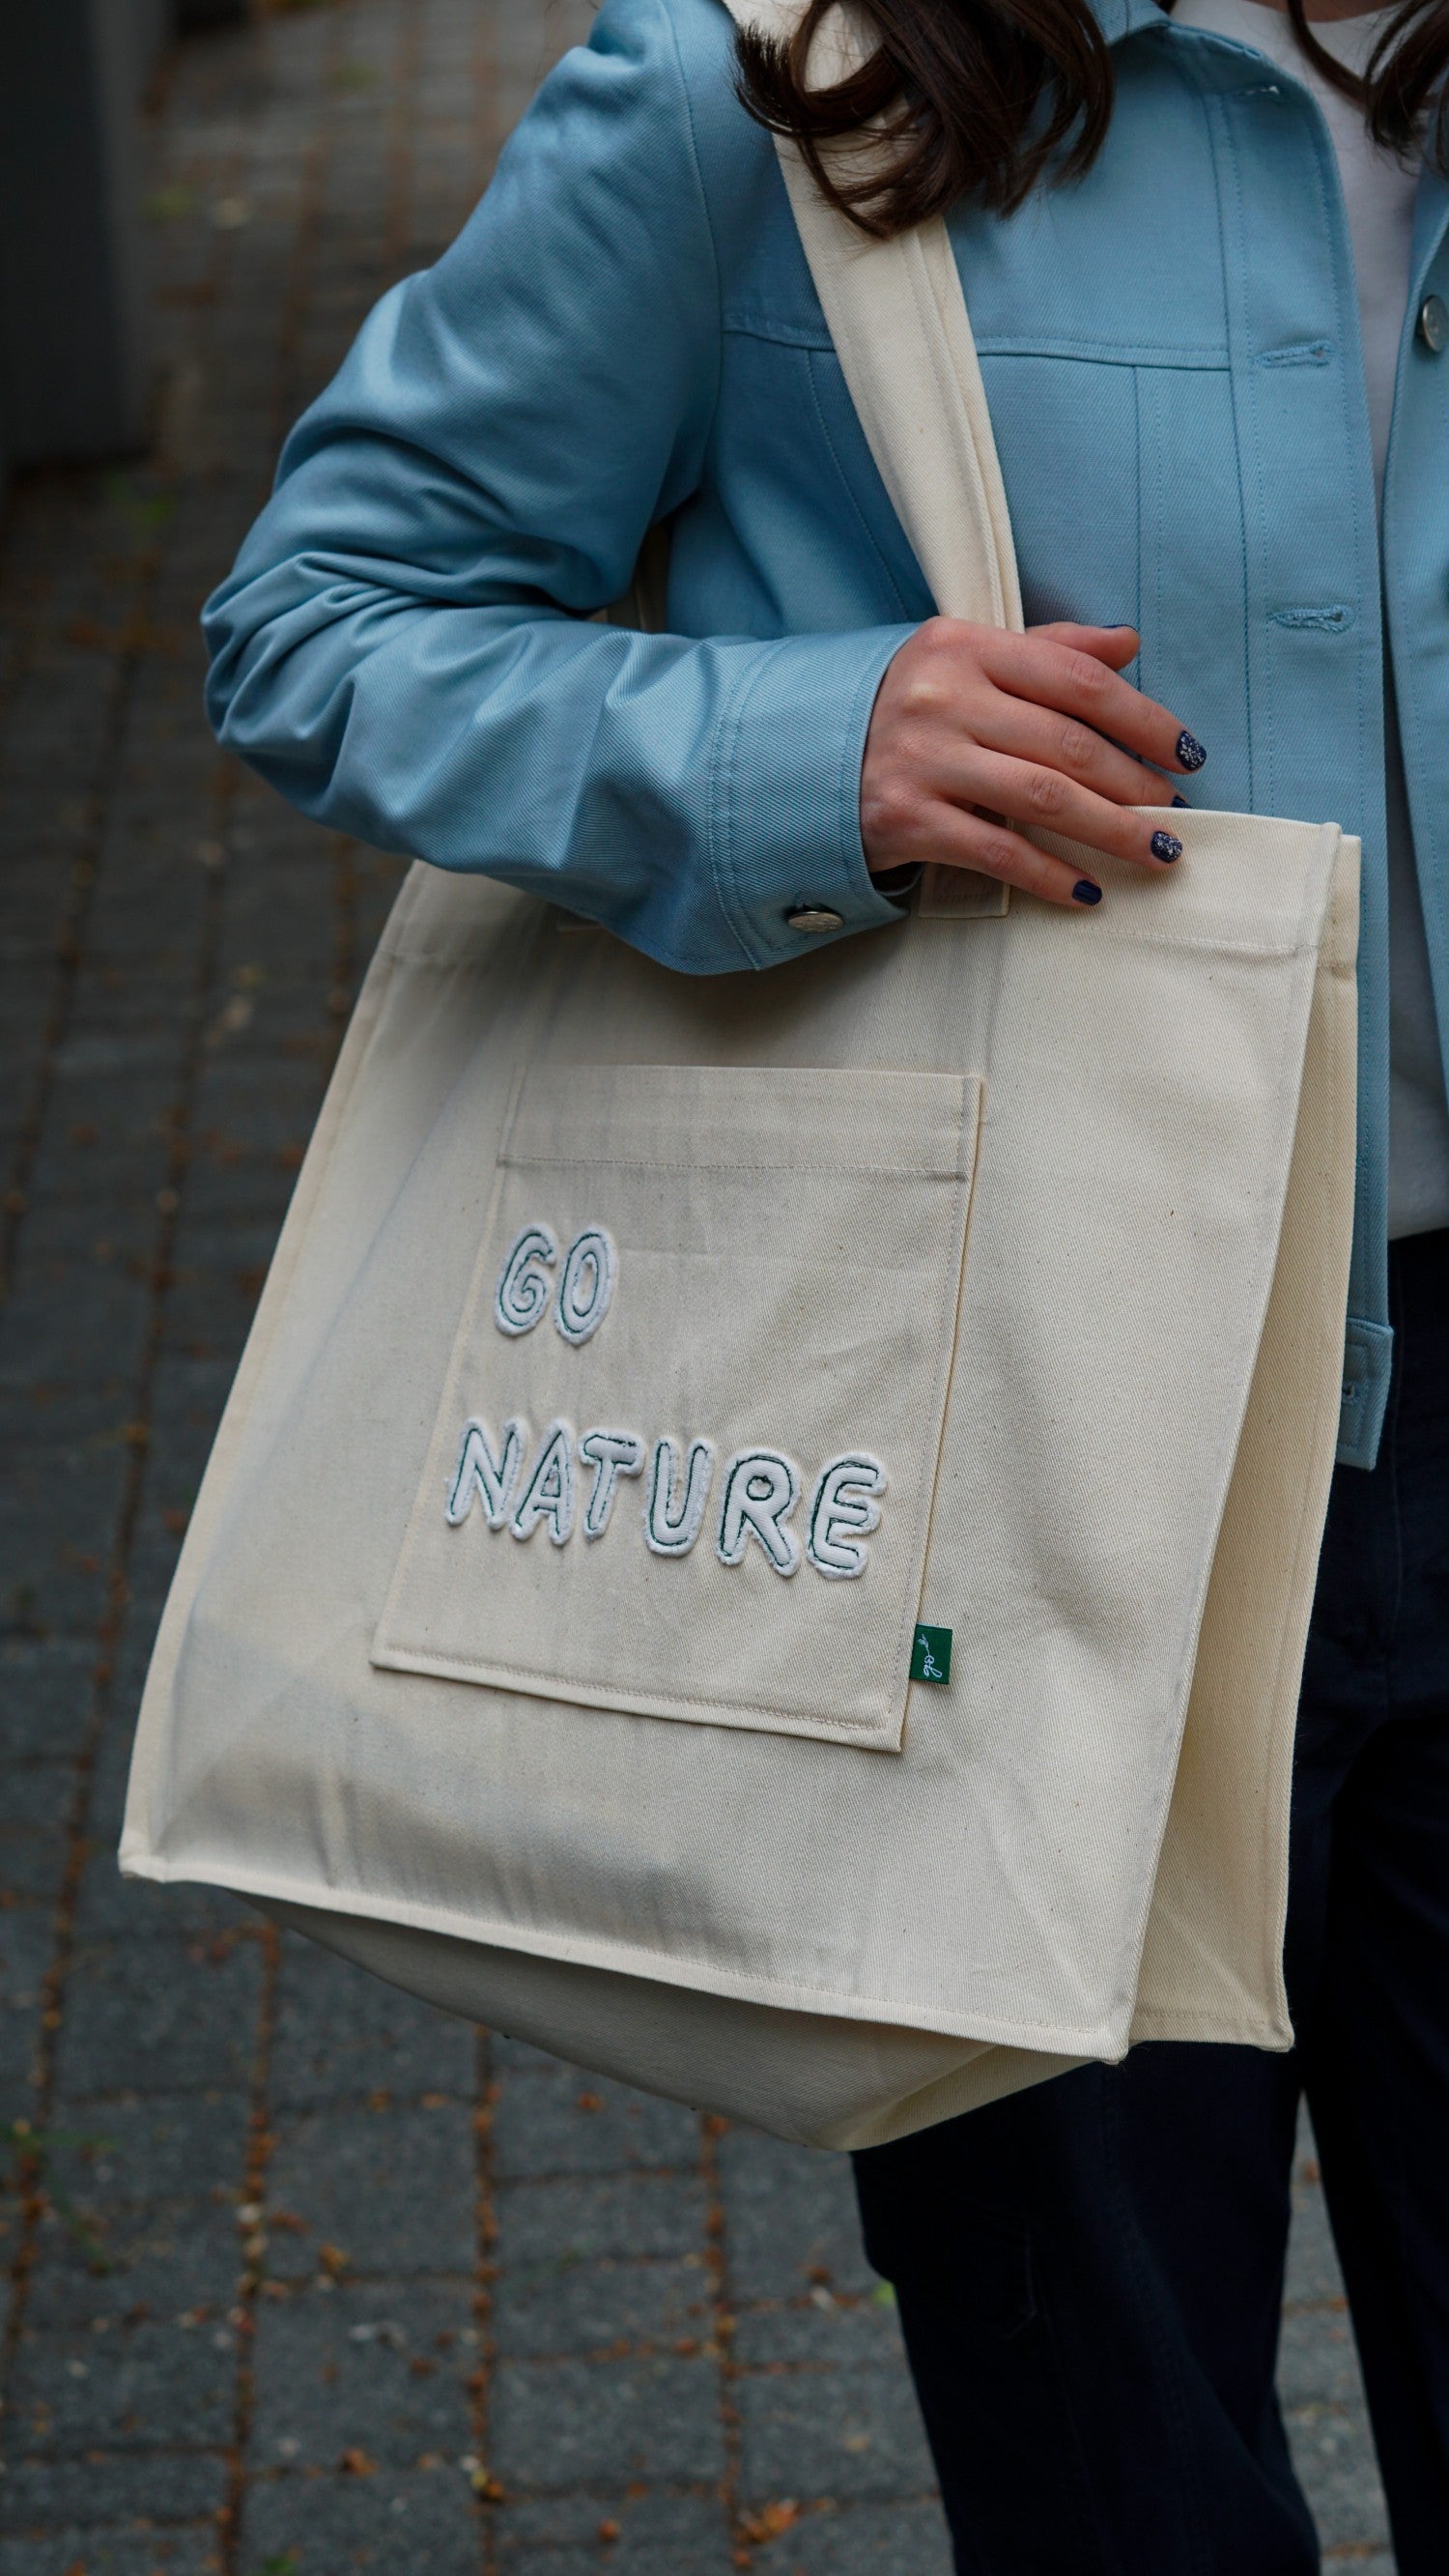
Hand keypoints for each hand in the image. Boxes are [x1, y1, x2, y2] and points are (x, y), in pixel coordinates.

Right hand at [860, 619, 1205, 905]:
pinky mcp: (904, 819)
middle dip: (1136, 784)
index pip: (1076, 678)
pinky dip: (1051, 875)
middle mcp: (942, 697)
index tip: (1187, 752)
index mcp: (965, 646)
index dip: (1143, 717)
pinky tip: (1088, 891)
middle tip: (1176, 812)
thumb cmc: (901, 712)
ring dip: (1111, 830)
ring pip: (1044, 797)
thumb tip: (1128, 642)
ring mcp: (921, 759)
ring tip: (1156, 851)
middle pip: (1068, 743)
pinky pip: (998, 852)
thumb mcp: (964, 662)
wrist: (799, 763)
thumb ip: (1046, 650)